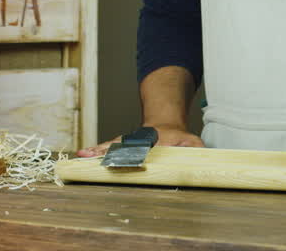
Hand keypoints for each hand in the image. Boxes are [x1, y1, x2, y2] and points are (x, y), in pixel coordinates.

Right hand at [75, 126, 204, 156]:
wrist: (163, 125)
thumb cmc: (175, 138)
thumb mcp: (189, 141)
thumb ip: (196, 147)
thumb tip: (203, 153)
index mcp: (152, 144)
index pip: (141, 151)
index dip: (133, 155)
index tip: (123, 158)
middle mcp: (136, 144)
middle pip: (121, 149)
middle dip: (107, 153)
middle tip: (93, 156)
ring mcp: (126, 144)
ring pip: (110, 148)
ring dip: (97, 152)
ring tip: (83, 154)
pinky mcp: (119, 147)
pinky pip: (105, 149)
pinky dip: (94, 151)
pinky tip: (82, 154)